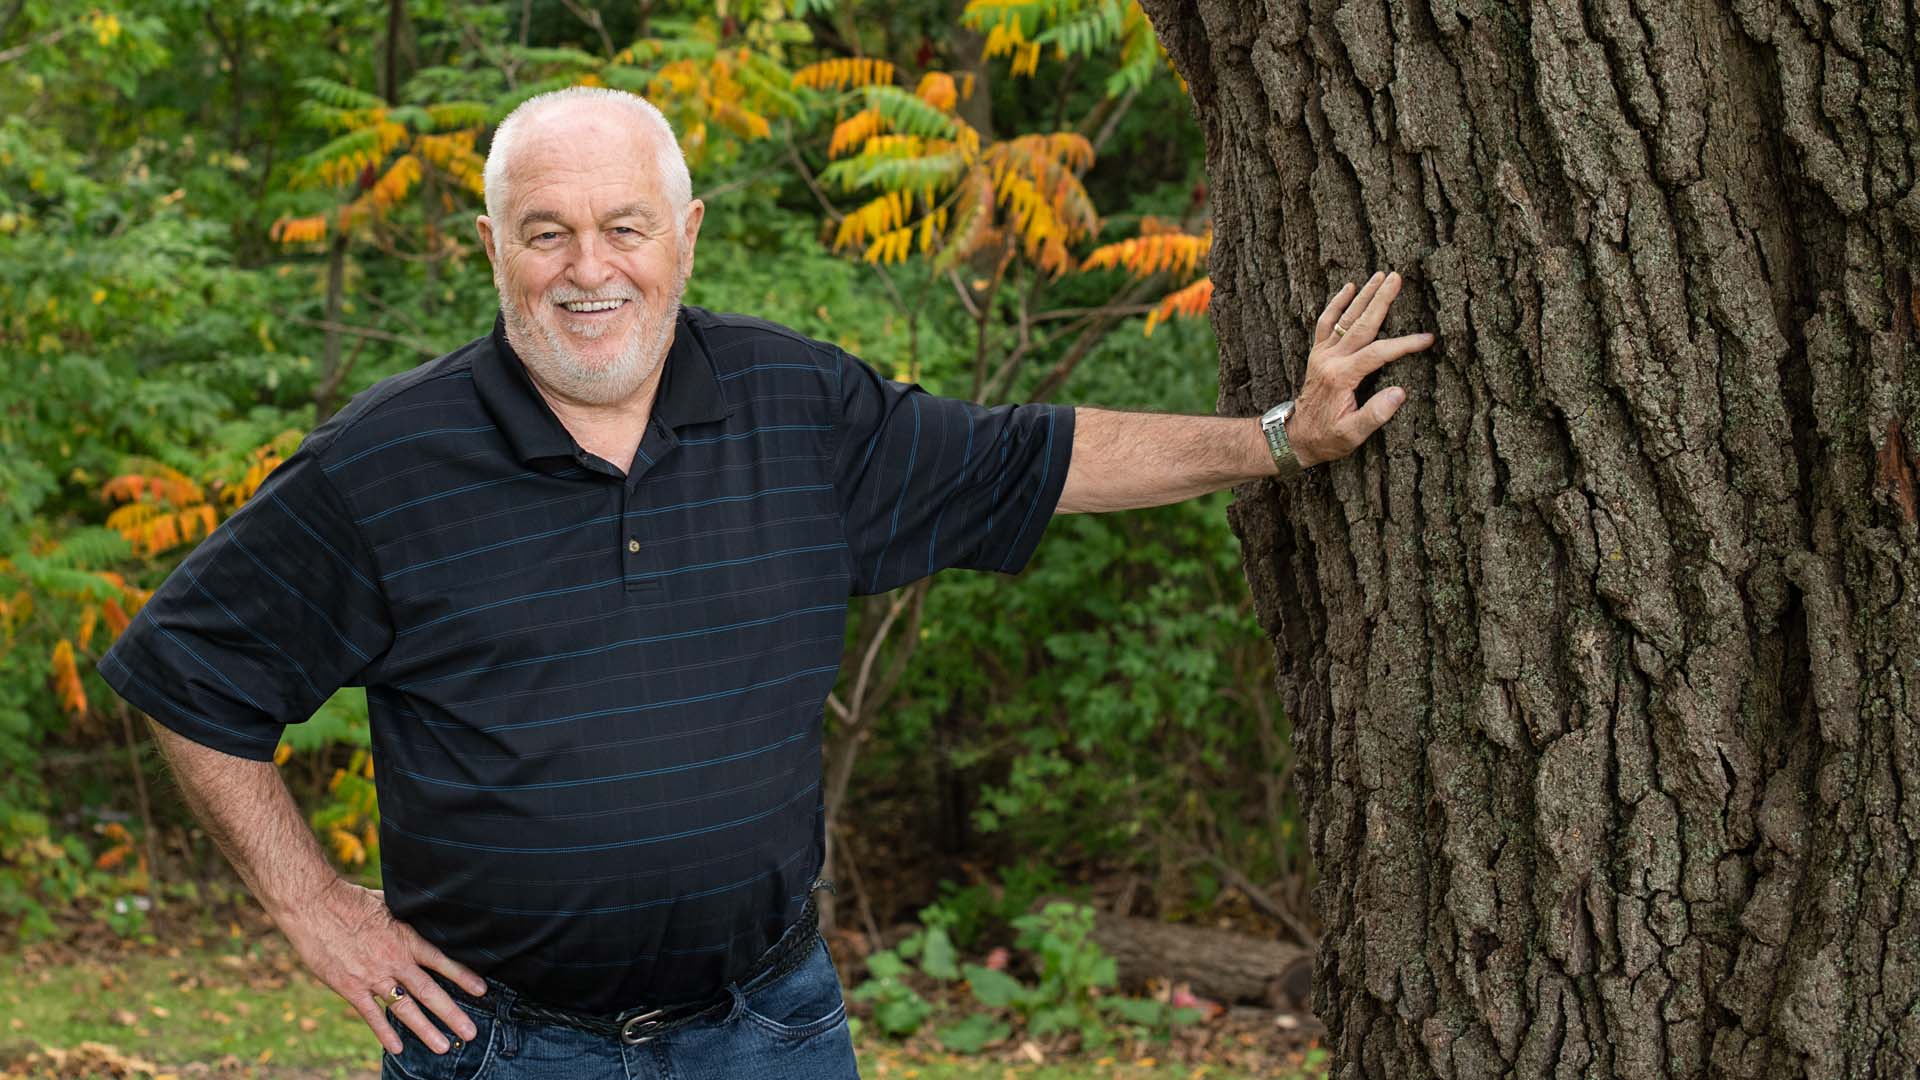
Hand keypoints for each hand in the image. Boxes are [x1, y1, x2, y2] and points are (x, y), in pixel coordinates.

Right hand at [275, 877, 487, 1055]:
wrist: (314, 904)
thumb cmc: (350, 898)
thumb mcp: (388, 902)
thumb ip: (407, 914)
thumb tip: (426, 908)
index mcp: (406, 938)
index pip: (441, 961)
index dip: (462, 976)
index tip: (481, 991)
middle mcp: (394, 960)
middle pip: (429, 992)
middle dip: (452, 1014)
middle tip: (470, 1033)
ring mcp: (373, 976)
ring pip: (405, 1008)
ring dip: (425, 1029)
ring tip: (443, 1047)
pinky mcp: (349, 987)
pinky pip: (371, 1014)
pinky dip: (385, 1032)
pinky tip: (398, 1047)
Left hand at [1287, 271, 1434, 468]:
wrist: (1295, 438)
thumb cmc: (1327, 439)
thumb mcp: (1352, 435)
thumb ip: (1375, 414)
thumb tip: (1399, 392)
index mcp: (1342, 377)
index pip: (1379, 353)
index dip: (1404, 344)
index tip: (1427, 338)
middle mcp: (1330, 360)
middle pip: (1360, 324)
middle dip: (1381, 300)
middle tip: (1397, 277)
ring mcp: (1322, 354)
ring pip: (1344, 318)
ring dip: (1362, 295)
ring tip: (1380, 274)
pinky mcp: (1317, 354)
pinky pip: (1325, 322)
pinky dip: (1336, 303)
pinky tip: (1347, 287)